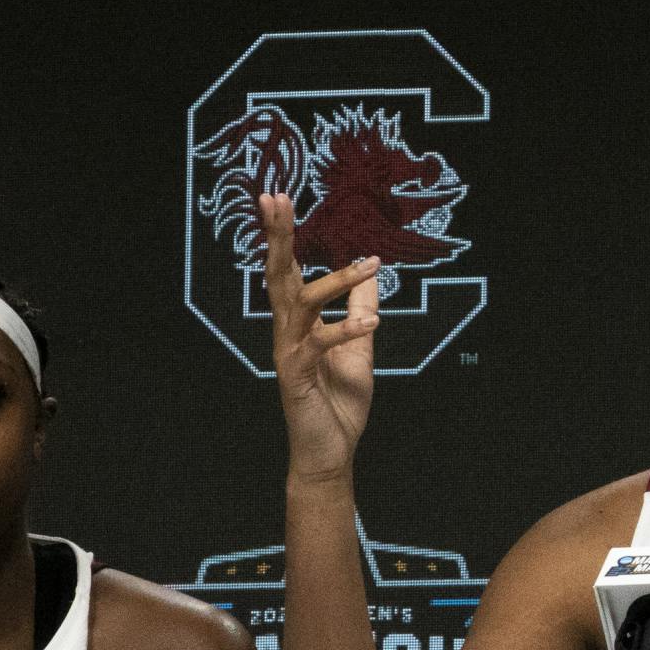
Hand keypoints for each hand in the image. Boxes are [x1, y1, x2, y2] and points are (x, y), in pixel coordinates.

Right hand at [261, 193, 380, 483]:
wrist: (329, 452)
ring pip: (302, 304)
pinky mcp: (298, 377)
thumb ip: (360, 311)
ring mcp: (288, 353)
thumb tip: (372, 277)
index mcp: (297, 323)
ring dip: (334, 281)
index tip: (278, 197)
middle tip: (275, 198)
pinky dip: (347, 330)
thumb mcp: (359, 349)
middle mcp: (286, 332)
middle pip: (278, 275)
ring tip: (368, 264)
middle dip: (279, 236)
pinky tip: (373, 320)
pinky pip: (321, 345)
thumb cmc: (338, 402)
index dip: (281, 235)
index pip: (286, 270)